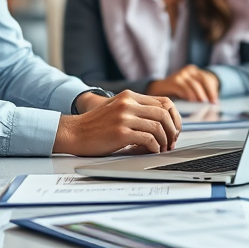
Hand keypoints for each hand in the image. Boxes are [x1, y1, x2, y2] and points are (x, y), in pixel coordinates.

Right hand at [53, 90, 181, 155]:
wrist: (74, 132)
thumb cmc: (95, 125)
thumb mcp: (116, 108)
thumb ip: (136, 109)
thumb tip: (162, 121)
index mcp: (129, 96)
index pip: (164, 102)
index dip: (174, 117)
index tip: (175, 130)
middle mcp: (128, 103)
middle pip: (164, 114)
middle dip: (173, 130)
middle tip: (172, 142)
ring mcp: (124, 117)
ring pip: (158, 126)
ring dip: (165, 140)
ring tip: (163, 148)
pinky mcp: (121, 133)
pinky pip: (148, 139)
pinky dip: (155, 147)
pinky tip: (153, 151)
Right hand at [148, 65, 220, 102]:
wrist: (161, 87)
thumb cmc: (179, 89)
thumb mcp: (190, 87)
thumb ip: (200, 91)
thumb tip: (213, 102)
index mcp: (194, 70)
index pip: (207, 79)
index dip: (212, 90)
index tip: (215, 101)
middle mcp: (188, 70)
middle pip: (202, 80)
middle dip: (208, 93)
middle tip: (210, 103)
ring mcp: (181, 74)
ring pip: (194, 85)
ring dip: (199, 95)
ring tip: (202, 103)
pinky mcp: (174, 80)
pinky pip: (184, 88)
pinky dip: (189, 95)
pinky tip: (192, 100)